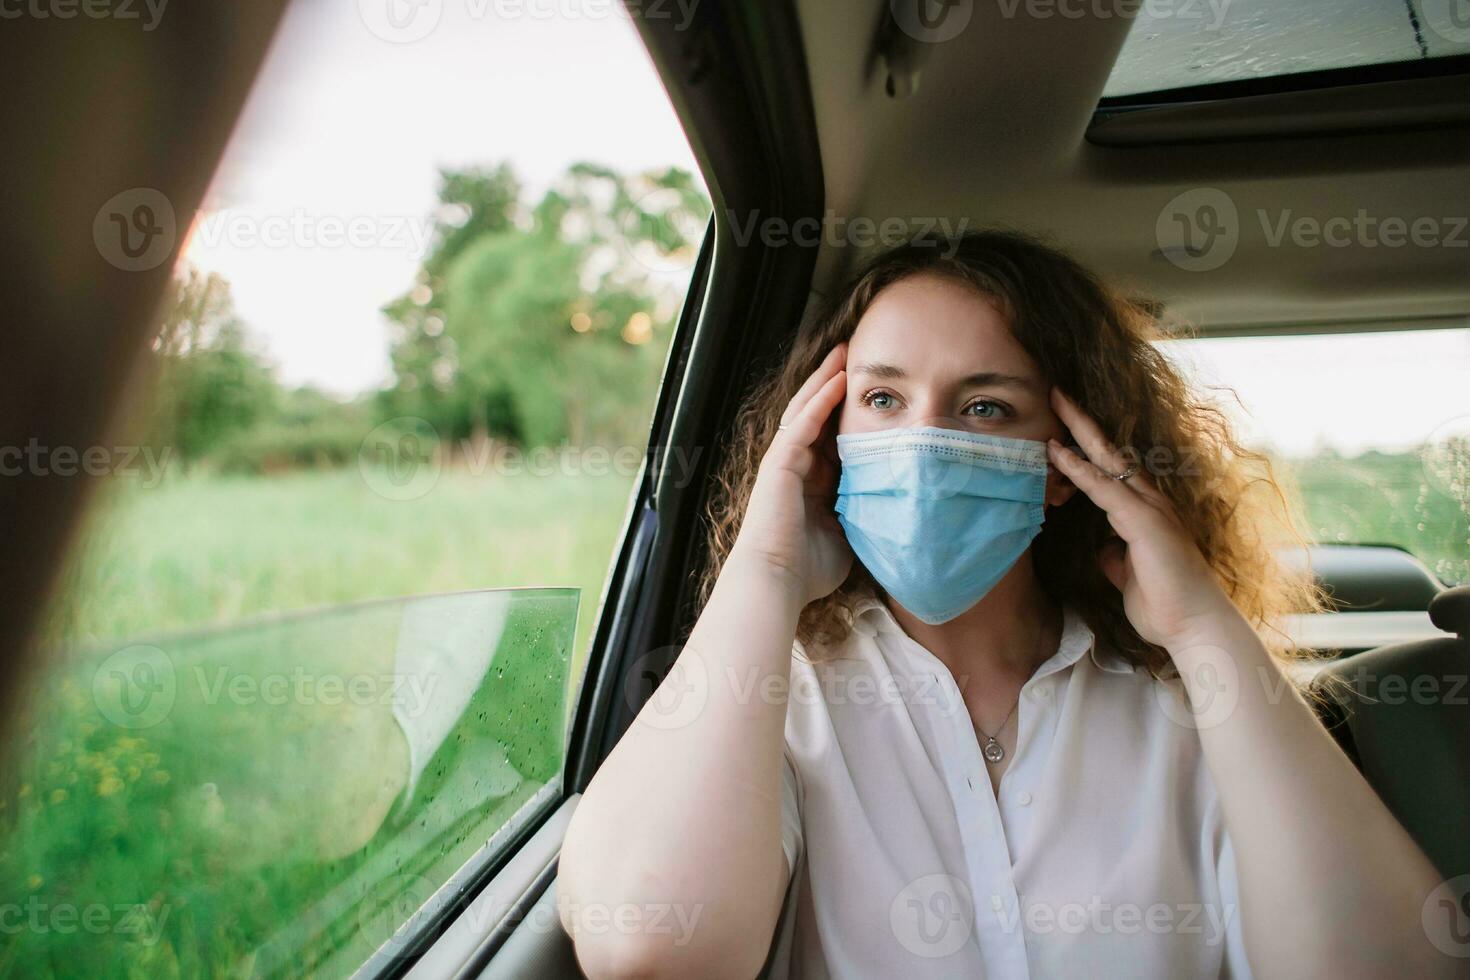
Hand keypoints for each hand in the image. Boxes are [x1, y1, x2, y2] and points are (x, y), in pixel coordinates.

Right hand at [730, 344, 852, 604]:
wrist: (776, 583)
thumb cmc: (808, 572)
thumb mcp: (846, 537)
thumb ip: (861, 517)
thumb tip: (894, 511)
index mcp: (810, 486)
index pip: (830, 439)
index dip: (846, 414)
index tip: (870, 395)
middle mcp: (795, 469)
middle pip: (815, 416)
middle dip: (833, 387)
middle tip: (854, 358)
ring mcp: (784, 463)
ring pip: (806, 411)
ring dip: (825, 381)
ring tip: (844, 354)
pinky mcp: (779, 463)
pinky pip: (802, 423)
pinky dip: (820, 400)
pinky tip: (837, 379)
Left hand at [1044, 387, 1242, 651]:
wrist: (1194, 627)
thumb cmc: (1166, 606)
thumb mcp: (1130, 577)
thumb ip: (1117, 559)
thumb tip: (1104, 550)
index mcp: (1146, 514)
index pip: (1111, 472)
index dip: (1086, 448)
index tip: (1060, 429)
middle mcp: (1150, 503)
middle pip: (1110, 453)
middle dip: (1082, 423)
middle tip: (1056, 394)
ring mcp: (1150, 509)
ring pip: (1108, 461)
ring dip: (1079, 432)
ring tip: (1054, 404)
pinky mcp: (1145, 522)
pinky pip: (1105, 489)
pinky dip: (1080, 470)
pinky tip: (1059, 454)